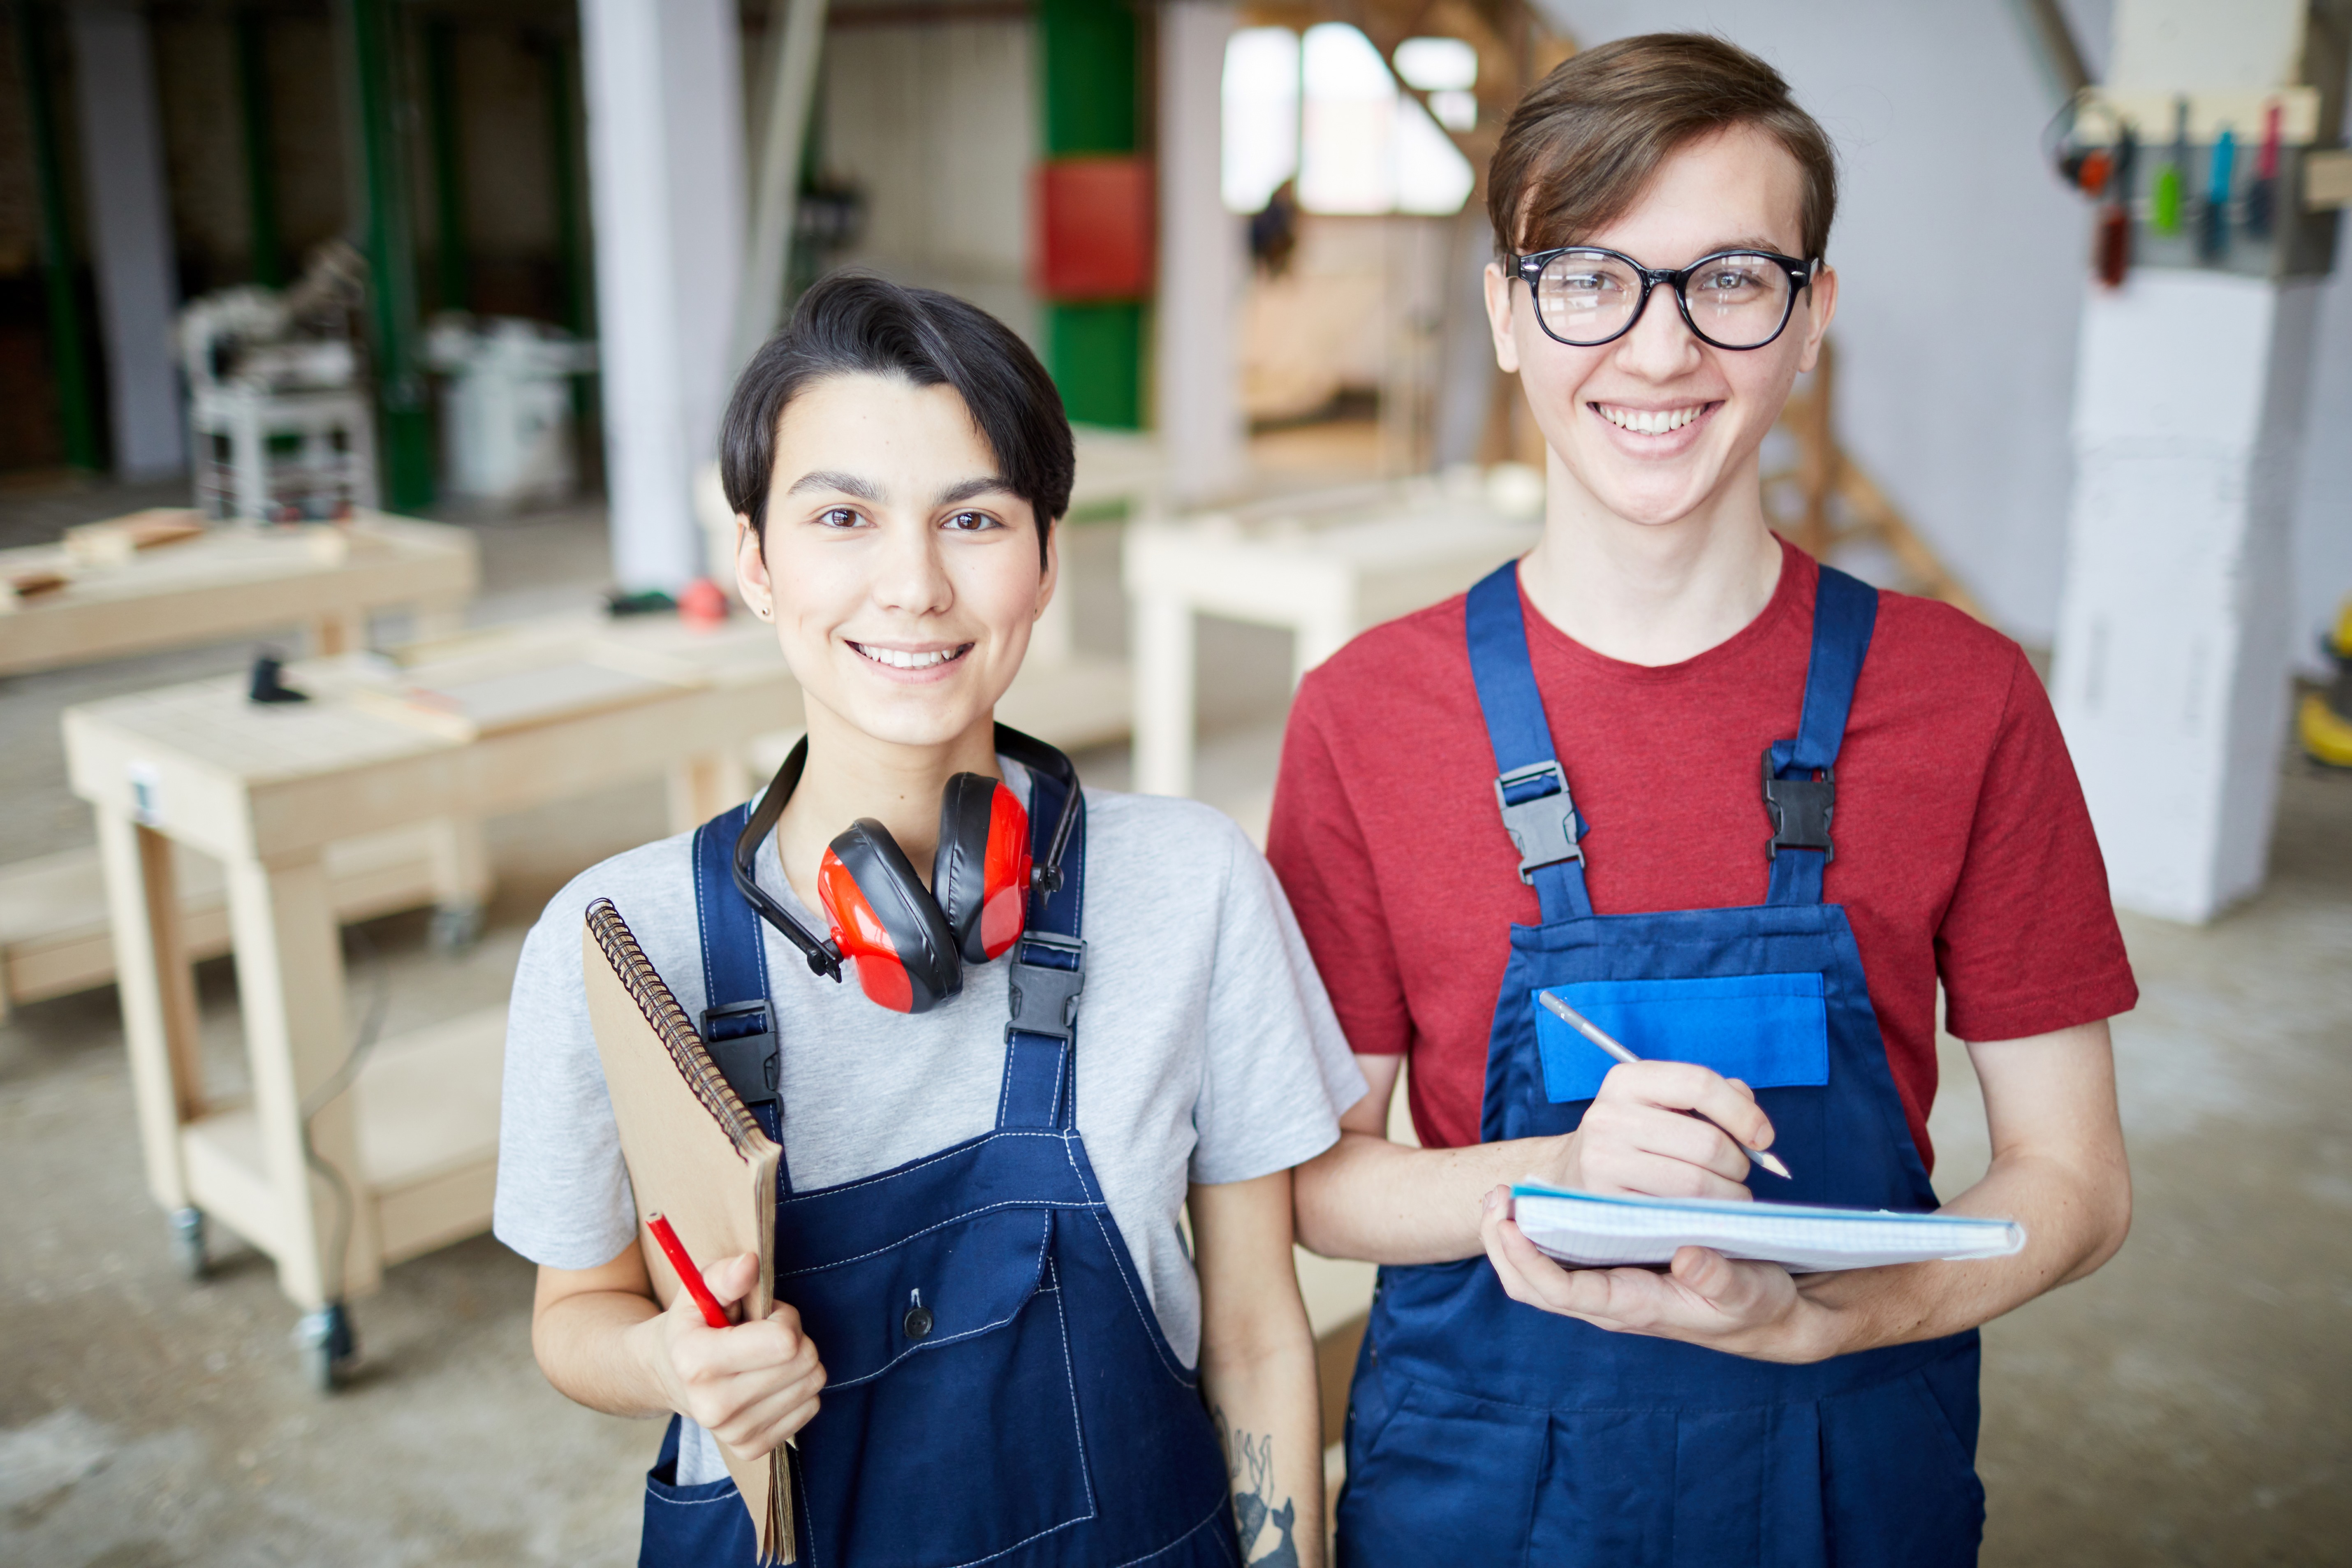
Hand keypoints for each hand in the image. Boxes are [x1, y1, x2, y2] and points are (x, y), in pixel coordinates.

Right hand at [636, 1253, 826, 1455]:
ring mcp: (732, 1433)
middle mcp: (712, 1406)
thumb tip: (750, 1264)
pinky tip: (767, 1381)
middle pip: (804, 1362)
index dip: (784, 1318)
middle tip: (765, 1334)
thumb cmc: (693, 1323)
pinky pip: (810, 1408)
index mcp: (696, 1362)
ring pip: (812, 1385)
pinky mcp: (750, 1449)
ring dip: (797, 1362)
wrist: (669, 1374)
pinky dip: (797, 1389)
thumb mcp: (698, 1290)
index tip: (765, 1315)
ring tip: (764, 1356)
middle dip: (794, 1337)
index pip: (784, 1342)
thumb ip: (725, 1275)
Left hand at [1478, 1185, 1837, 1362]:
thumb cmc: (1758, 1305)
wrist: (1770, 1314)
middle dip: (1503, 1247)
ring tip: (1504, 1194)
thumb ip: (1721, 1279)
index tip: (1508, 1225)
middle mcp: (1612, 1300)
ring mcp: (1611, 1284)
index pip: (1563, 1293)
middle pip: (1533, 1287)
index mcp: (1634, 1308)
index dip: (1529, 1262)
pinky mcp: (1619, 1267)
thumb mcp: (1750, 1293)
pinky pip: (1562, 1259)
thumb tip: (1689, 1259)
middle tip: (1493, 1200)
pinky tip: (1540, 1199)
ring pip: (1540, 1273)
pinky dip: (1541, 1233)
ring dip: (1515, 1236)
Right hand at [1549, 1061, 1774, 1200]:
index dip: (1743, 1112)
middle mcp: (1608, 1116)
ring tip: (1729, 1195)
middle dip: (1739, 1164)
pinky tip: (1704, 1212)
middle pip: (1707, 1142)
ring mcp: (1603, 1161)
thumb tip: (1756, 1126)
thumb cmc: (1635, 1137)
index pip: (1700, 1084)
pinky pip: (1676, 1213)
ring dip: (1729, 1195)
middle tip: (1739, 1173)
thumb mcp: (1663, 1104)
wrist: (1570, 1175)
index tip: (1764, 1138)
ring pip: (1696, 1183)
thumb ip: (1713, 1099)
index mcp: (1626, 1080)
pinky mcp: (1607, 1202)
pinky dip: (1703, 1217)